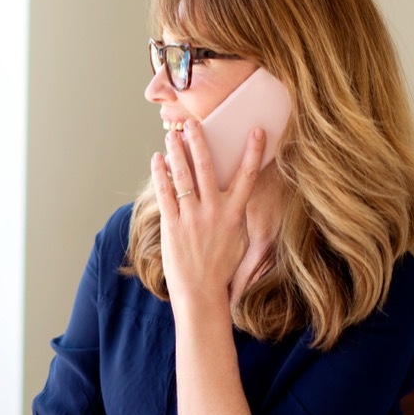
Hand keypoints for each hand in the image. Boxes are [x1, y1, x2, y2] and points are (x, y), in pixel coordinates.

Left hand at [148, 122, 266, 304]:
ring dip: (176, 152)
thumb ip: (236, 215)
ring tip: (171, 135)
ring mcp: (192, 217)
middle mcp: (214, 211)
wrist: (202, 292)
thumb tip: (235, 196)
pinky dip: (160, 174)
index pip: (247, 176)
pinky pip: (165, 193)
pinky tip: (157, 160)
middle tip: (192, 122)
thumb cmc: (221, 267)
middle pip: (206, 167)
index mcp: (235, 214)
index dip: (254, 152)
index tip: (256, 131)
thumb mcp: (239, 239)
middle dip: (199, 141)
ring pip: (183, 176)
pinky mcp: (173, 225)